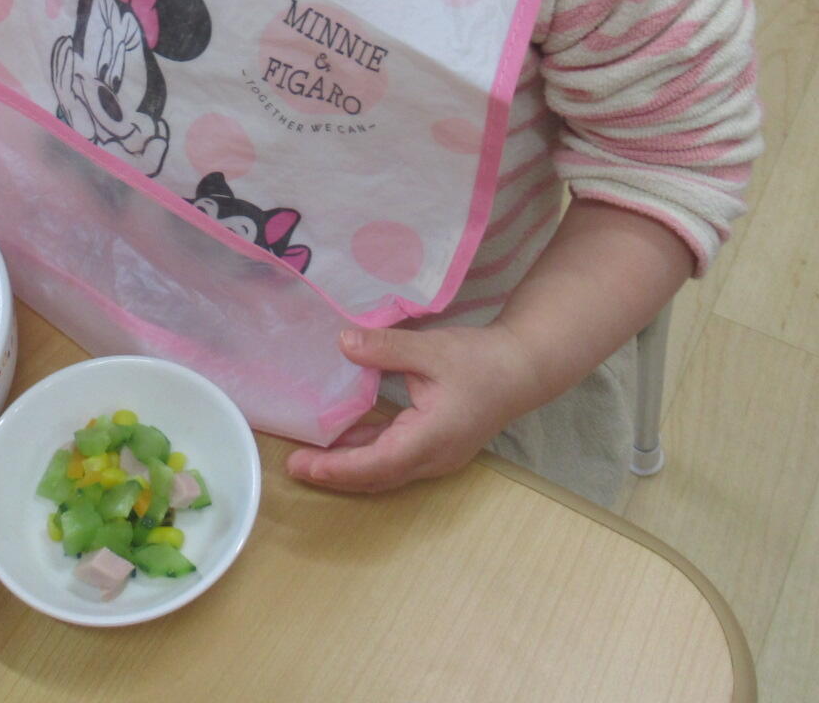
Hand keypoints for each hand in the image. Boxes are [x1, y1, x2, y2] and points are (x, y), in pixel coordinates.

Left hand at [285, 323, 544, 493]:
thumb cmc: (481, 359)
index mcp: (431, 439)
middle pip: (376, 476)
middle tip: (293, 465)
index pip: (376, 464)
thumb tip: (342, 342)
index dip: (337, 468)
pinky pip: (396, 458)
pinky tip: (345, 437)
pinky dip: (367, 452)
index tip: (302, 466)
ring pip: (385, 470)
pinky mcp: (437, 447)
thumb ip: (386, 348)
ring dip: (349, 465)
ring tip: (309, 456)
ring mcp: (437, 457)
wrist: (525, 368)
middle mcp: (433, 458)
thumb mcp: (432, 349)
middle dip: (334, 474)